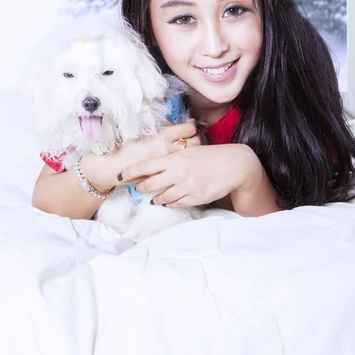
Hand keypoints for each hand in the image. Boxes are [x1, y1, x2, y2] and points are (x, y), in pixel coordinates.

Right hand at [80, 120, 200, 192]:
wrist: (111, 167)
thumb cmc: (122, 146)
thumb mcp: (141, 131)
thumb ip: (159, 129)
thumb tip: (172, 125)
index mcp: (161, 137)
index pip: (188, 128)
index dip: (191, 125)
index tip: (190, 124)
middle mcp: (168, 151)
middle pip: (195, 141)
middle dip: (196, 136)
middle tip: (191, 135)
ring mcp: (167, 164)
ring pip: (192, 154)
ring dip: (193, 149)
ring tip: (188, 146)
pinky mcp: (164, 174)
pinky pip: (182, 165)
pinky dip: (184, 160)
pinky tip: (180, 159)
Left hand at [118, 143, 261, 207]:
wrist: (234, 165)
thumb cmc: (212, 155)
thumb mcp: (190, 151)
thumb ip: (173, 157)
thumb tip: (156, 165)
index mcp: (176, 158)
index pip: (146, 165)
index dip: (131, 171)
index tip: (120, 175)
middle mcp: (179, 173)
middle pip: (150, 184)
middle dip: (141, 187)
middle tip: (138, 187)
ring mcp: (187, 187)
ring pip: (162, 197)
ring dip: (155, 198)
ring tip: (153, 198)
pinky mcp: (196, 198)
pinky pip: (177, 204)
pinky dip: (170, 203)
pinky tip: (168, 201)